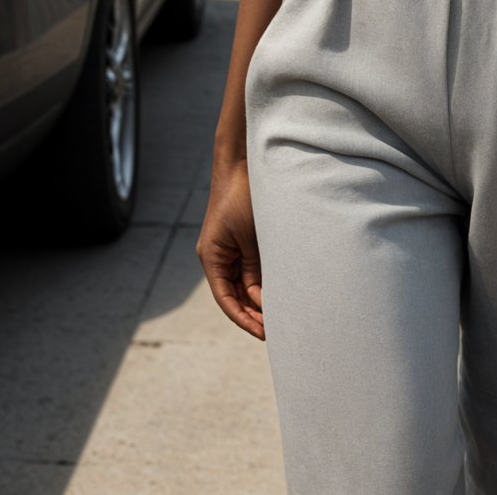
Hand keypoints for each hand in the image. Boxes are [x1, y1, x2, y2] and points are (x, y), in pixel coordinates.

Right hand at [196, 157, 264, 339]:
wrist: (243, 163)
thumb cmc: (243, 196)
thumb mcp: (251, 235)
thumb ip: (256, 266)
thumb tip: (265, 299)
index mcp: (212, 258)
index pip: (227, 299)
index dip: (244, 319)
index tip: (265, 333)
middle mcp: (218, 257)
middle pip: (236, 295)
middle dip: (255, 313)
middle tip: (280, 329)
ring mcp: (230, 249)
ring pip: (245, 284)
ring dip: (261, 298)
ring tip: (284, 315)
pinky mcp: (242, 241)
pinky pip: (252, 268)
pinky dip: (264, 281)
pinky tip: (281, 291)